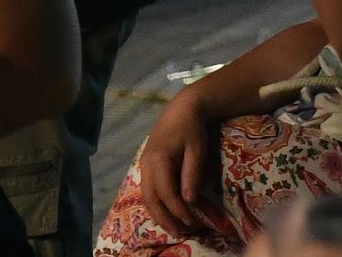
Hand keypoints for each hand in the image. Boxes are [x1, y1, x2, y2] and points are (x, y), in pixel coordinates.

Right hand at [135, 81, 229, 238]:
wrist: (183, 108)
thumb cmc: (193, 127)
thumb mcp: (197, 148)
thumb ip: (192, 173)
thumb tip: (189, 200)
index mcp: (158, 160)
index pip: (166, 193)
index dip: (177, 210)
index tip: (191, 222)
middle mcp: (146, 165)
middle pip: (152, 200)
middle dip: (165, 219)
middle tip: (181, 233)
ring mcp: (144, 166)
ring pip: (147, 198)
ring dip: (159, 215)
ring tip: (174, 228)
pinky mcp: (146, 166)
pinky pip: (148, 191)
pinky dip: (157, 204)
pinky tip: (166, 212)